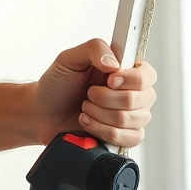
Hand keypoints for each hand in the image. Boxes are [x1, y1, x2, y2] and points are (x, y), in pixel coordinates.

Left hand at [32, 39, 157, 148]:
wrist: (43, 113)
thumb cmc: (57, 84)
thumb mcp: (69, 59)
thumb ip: (94, 49)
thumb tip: (115, 64)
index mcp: (125, 70)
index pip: (147, 75)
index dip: (129, 79)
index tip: (109, 80)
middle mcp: (133, 93)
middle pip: (138, 99)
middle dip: (105, 98)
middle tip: (88, 94)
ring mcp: (131, 116)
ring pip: (131, 121)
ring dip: (100, 115)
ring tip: (86, 108)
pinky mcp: (124, 137)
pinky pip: (130, 139)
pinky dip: (103, 131)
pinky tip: (90, 124)